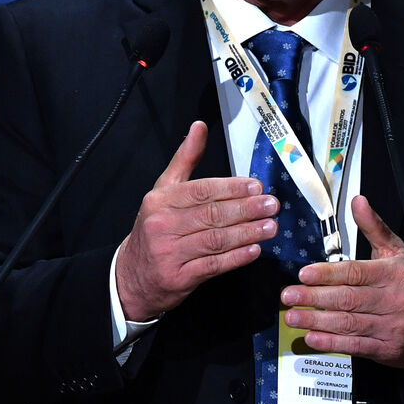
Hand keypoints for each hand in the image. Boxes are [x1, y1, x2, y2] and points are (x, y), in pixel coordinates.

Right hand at [114, 121, 278, 320]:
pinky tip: (254, 250)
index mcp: (161, 200)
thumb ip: (185, 159)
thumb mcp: (164, 190)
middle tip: (272, 205)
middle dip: (246, 210)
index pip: (201, 191)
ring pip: (215, 240)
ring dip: (247, 233)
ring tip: (270, 227)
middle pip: (211, 215)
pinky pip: (213, 266)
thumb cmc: (155, 228)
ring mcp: (169, 253)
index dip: (232, 188)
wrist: (132, 276)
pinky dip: (235, 258)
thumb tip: (199, 126)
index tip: (257, 187)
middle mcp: (163, 225)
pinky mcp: (179, 277)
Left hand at [279, 195, 403, 369]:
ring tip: (293, 316)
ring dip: (317, 321)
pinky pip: (355, 345)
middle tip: (289, 295)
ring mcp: (390, 326)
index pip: (356, 273)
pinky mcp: (386, 348)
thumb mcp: (397, 251)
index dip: (328, 274)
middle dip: (315, 297)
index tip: (305, 274)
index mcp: (394, 274)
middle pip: (348, 298)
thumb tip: (358, 201)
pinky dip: (332, 342)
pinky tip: (313, 338)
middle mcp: (393, 300)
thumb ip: (374, 227)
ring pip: (348, 323)